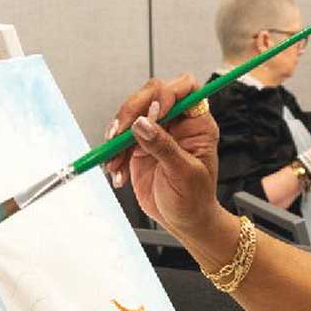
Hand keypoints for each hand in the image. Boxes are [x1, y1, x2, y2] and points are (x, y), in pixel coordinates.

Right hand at [104, 74, 220, 237]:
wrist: (183, 222)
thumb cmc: (195, 200)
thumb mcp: (184, 174)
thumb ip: (163, 147)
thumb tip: (142, 123)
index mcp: (197, 124)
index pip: (185, 88)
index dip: (168, 93)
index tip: (155, 112)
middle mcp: (176, 123)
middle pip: (151, 94)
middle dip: (132, 111)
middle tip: (120, 134)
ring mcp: (156, 132)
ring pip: (131, 114)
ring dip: (117, 135)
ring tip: (115, 162)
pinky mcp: (138, 146)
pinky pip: (119, 138)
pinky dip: (113, 154)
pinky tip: (117, 173)